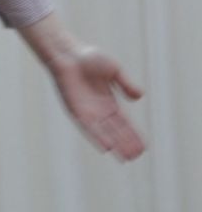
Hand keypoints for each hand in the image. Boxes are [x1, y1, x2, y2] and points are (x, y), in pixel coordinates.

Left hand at [50, 46, 145, 160]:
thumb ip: (126, 83)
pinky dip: (98, 137)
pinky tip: (108, 147)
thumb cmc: (88, 58)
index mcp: (109, 102)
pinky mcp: (76, 111)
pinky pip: (89, 127)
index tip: (144, 147)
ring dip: (116, 145)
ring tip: (128, 158)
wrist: (67, 54)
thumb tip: (140, 96)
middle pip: (116, 131)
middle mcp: (99, 110)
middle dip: (127, 143)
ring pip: (105, 133)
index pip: (124, 123)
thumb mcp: (114, 70)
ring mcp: (88, 112)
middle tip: (138, 155)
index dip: (133, 135)